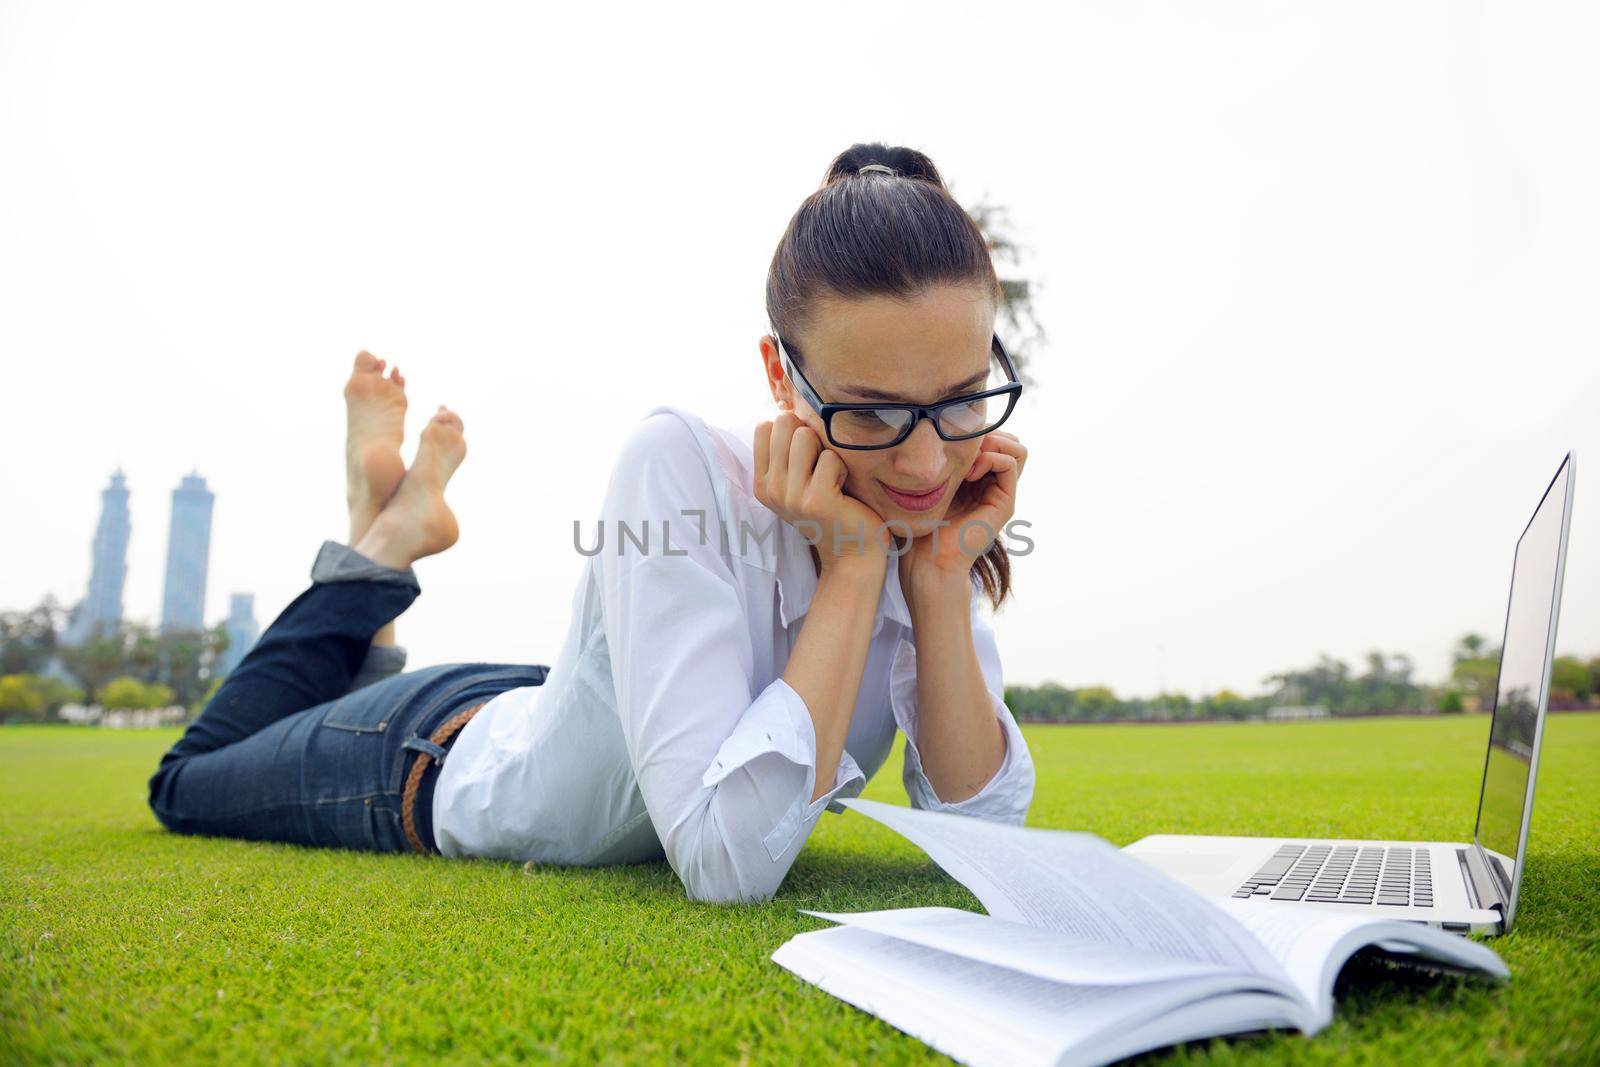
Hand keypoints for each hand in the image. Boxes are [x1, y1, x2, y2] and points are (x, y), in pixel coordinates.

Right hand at [753, 413, 892, 572]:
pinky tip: (843, 490)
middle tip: (820, 465)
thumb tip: (787, 406)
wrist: (851, 551)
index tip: (805, 457)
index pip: (765, 426)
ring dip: (826, 450)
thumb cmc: (831, 507)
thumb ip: (786, 450)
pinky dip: (844, 468)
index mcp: (762, 482)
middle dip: (810, 436)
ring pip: (806, 436)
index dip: (791, 430)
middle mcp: (770, 489)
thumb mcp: (797, 480)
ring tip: (831, 476)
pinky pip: (831, 458)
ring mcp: (791, 496)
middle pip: (785, 424)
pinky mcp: (816, 500)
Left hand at [899, 430, 1025, 594]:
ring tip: (966, 460)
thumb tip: (936, 430)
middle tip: (961, 448)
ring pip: (1016, 448)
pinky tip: (968, 472)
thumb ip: (939, 460)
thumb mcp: (929, 483)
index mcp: (978, 479)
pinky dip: (990, 458)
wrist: (927, 559)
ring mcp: (1001, 494)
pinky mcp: (1005, 504)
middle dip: (987, 434)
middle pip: (1009, 440)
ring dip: (991, 443)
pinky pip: (1010, 462)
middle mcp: (993, 485)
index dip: (977, 432)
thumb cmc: (919, 525)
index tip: (950, 443)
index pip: (994, 438)